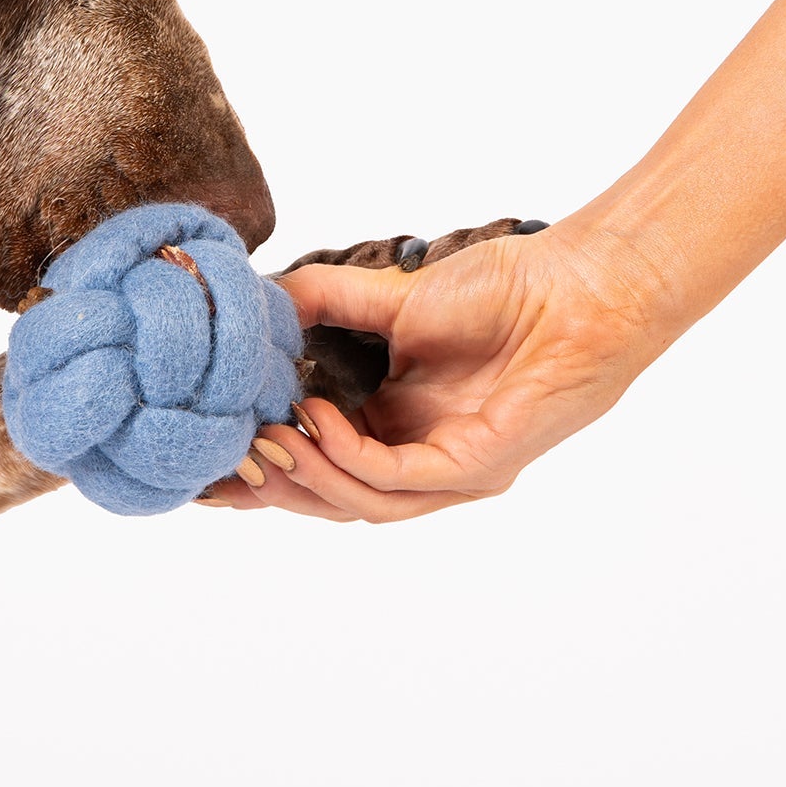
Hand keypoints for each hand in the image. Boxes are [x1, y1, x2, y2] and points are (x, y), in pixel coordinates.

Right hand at [211, 221, 672, 520]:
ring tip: (260, 441)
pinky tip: (316, 421)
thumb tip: (256, 294)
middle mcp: (424, 461)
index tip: (203, 461)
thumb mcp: (392, 297)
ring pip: (361, 502)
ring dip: (304, 476)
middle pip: (331, 500)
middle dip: (269, 490)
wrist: (582, 284)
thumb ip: (323, 300)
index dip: (263, 470)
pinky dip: (348, 455)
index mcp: (400, 428)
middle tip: (212, 469)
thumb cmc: (507, 289)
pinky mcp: (479, 467)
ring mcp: (454, 472)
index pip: (320, 466)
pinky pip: (398, 478)